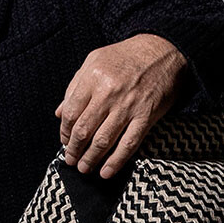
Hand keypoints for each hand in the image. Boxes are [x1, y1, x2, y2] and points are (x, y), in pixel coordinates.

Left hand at [56, 33, 186, 177]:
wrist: (163, 50)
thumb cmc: (125, 56)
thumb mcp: (94, 61)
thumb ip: (75, 86)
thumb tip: (60, 113)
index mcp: (92, 77)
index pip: (71, 113)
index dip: (65, 132)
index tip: (65, 141)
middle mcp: (108, 92)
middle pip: (84, 130)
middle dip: (74, 149)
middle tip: (71, 160)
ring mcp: (128, 106)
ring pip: (103, 140)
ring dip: (91, 159)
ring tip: (84, 168)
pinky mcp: (146, 116)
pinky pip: (129, 144)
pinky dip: (116, 161)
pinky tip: (106, 172)